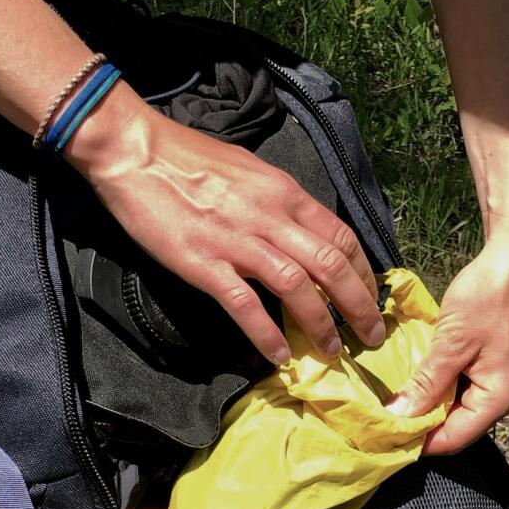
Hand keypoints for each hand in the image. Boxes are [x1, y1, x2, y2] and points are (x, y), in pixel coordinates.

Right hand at [65, 85, 384, 363]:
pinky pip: (246, 306)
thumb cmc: (188, 158)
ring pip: (298, 288)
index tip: (371, 298)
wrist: (136, 152)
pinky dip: (267, 336)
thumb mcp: (249, 170)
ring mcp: (238, 241)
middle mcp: (270, 217)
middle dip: (359, 307)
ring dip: (321, 326)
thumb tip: (297, 229)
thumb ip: (277, 201)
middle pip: (331, 266)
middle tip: (372, 337)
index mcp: (284, 192)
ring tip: (333, 352)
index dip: (363, 273)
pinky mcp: (205, 264)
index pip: (341, 236)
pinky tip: (279, 357)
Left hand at [386, 228, 508, 454]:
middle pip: (457, 426)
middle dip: (421, 424)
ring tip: (394, 399)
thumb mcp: (452, 343)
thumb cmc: (489, 298)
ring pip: (458, 405)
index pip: (454, 439)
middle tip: (382, 418)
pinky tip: (416, 376)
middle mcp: (505, 397)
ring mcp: (502, 379)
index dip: (418, 443)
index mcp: (499, 398)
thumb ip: (427, 383)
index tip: (383, 438)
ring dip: (429, 403)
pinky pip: (464, 385)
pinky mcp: (496, 363)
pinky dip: (440, 384)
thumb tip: (399, 416)